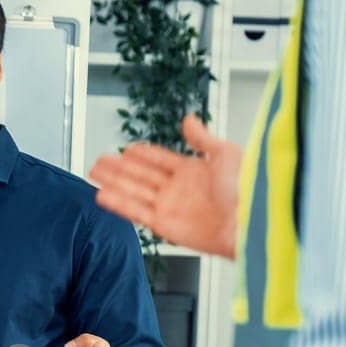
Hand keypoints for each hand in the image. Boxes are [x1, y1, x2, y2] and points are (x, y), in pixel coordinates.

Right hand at [89, 114, 241, 259]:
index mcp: (194, 171)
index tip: (126, 149)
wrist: (251, 222)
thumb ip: (202, 138)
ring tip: (94, 174)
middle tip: (100, 160)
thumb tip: (190, 119)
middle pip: (141, 175)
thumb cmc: (247, 189)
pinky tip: (103, 195)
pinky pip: (136, 213)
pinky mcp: (166, 227)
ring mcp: (171, 208)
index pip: (160, 160)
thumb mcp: (226, 153)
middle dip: (119, 168)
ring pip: (134, 192)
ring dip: (113, 183)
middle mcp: (179, 190)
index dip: (142, 154)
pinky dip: (119, 204)